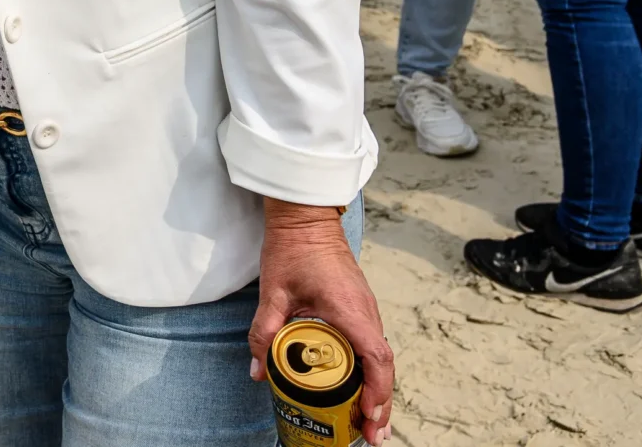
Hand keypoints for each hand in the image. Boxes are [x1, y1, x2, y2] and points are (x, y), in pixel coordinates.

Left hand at [253, 200, 393, 443]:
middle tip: (371, 437)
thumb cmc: (293, 248)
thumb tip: (258, 371)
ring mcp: (366, 310)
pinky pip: (371, 345)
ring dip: (377, 390)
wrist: (306, 218)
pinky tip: (358, 389)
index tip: (371, 417)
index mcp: (350, 310)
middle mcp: (366, 313)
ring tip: (368, 423)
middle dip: (381, 404)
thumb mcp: (273, 292)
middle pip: (384, 367)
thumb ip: (264, 331)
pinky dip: (370, 372)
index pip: (376, 359)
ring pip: (380, 358)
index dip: (378, 392)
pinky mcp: (359, 308)